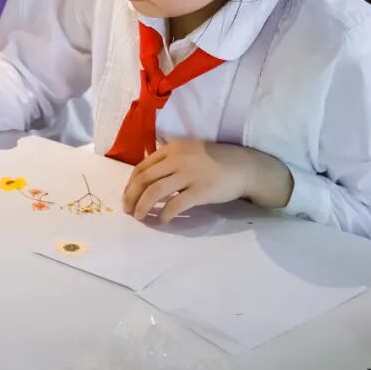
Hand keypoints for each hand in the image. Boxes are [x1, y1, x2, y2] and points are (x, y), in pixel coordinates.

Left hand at [122, 140, 293, 222]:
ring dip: (143, 206)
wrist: (244, 167)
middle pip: (144, 179)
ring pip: (155, 192)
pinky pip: (176, 204)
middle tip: (128, 210)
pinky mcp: (201, 190)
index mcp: (172, 149)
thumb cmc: (214, 161)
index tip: (127, 197)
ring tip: (140, 217)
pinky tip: (163, 221)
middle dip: (131, 196)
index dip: (130, 184)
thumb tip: (145, 176)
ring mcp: (189, 174)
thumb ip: (168, 159)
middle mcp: (177, 159)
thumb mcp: (188, 151)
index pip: (142, 166)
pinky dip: (165, 214)